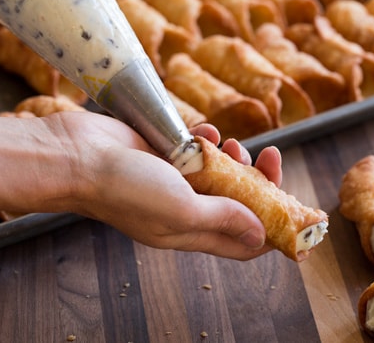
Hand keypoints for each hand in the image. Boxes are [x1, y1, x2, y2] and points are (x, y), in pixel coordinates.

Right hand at [54, 115, 281, 259]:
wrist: (77, 156)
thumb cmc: (124, 187)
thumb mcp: (182, 210)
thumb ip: (223, 219)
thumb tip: (261, 233)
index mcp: (188, 232)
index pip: (241, 242)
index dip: (272, 231)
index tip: (297, 211)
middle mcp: (181, 208)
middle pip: (234, 203)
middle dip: (259, 183)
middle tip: (270, 158)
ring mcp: (168, 179)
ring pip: (216, 172)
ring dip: (232, 158)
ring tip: (233, 144)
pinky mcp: (156, 152)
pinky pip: (192, 147)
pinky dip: (205, 139)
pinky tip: (206, 130)